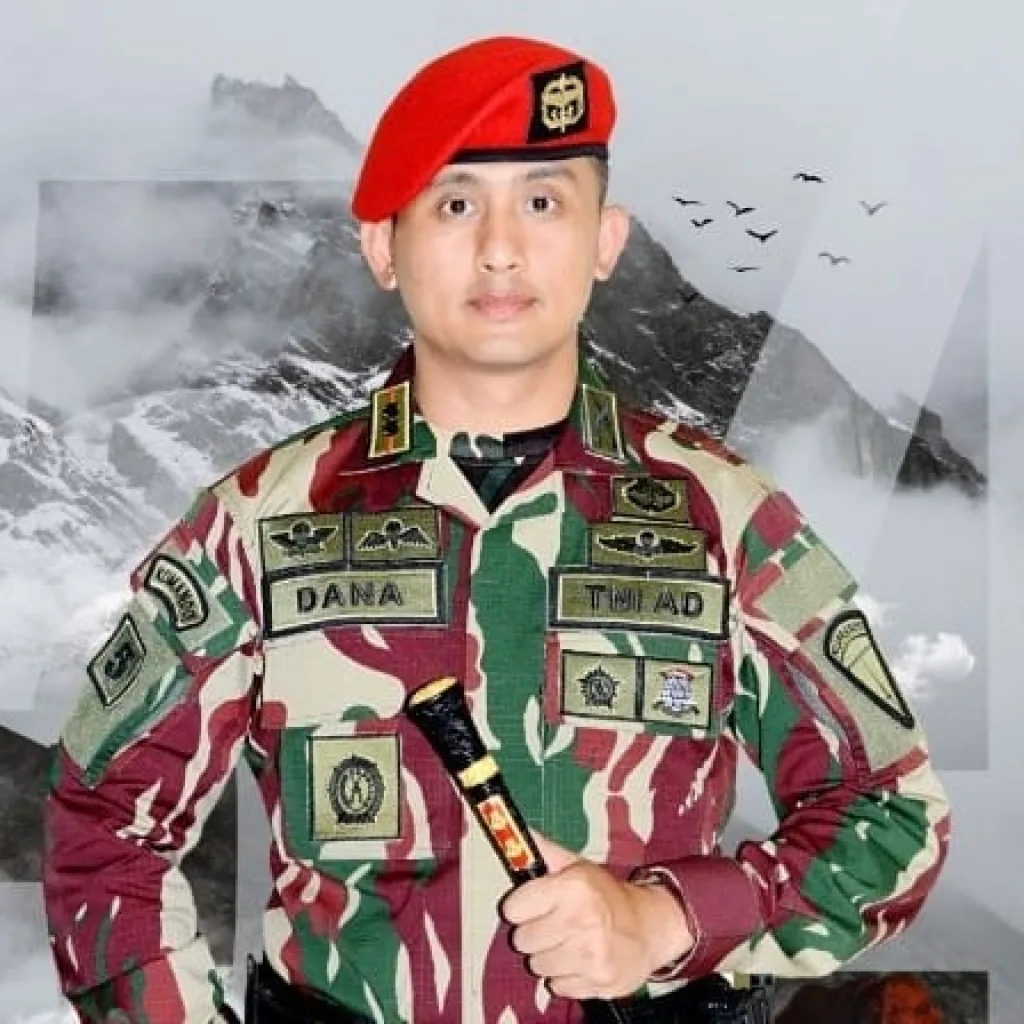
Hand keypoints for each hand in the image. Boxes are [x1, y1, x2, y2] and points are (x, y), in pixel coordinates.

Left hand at [500, 831, 693, 999]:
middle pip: (522, 940)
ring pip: (537, 966)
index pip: (513, 908)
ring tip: (567, 943)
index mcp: (573, 887)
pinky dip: (566, 977)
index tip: (531, 906)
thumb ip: (546, 851)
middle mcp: (581, 920)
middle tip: (553, 925)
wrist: (651, 926)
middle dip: (533, 933)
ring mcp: (590, 955)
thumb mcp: (578, 866)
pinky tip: (579, 961)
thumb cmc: (607, 895)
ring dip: (548, 957)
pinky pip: (557, 987)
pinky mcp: (598, 983)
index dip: (520, 907)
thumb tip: (519, 832)